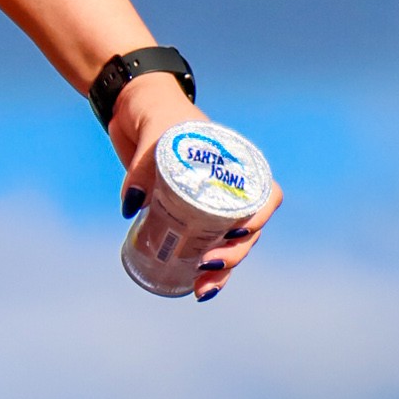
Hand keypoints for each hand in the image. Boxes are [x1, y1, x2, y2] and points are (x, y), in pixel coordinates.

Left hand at [110, 73, 282, 303]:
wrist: (132, 108)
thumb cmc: (155, 111)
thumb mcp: (153, 128)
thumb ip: (144, 162)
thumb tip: (133, 203)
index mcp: (235, 163)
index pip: (265, 195)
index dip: (258, 219)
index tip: (236, 234)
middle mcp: (227, 186)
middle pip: (247, 229)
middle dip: (234, 255)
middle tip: (208, 265)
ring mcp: (207, 202)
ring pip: (227, 243)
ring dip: (221, 270)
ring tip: (201, 290)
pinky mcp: (184, 214)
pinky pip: (200, 244)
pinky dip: (199, 269)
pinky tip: (192, 288)